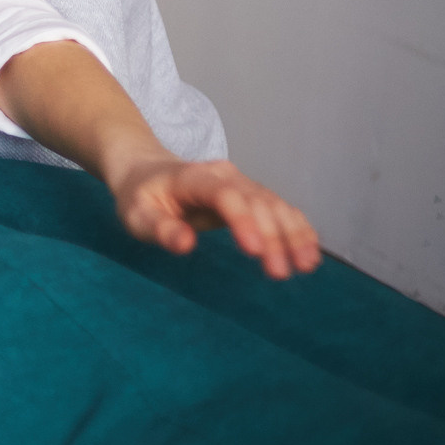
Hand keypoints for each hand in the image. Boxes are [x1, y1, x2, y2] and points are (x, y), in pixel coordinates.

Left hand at [106, 155, 323, 278]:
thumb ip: (158, 229)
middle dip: (273, 236)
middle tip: (279, 273)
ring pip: (275, 205)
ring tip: (305, 266)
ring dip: (293, 234)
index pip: (225, 194)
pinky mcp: (251, 195)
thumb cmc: (140, 197)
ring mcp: (241, 183)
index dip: (243, 220)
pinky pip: (281, 209)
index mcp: (192, 177)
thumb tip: (185, 244)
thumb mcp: (135, 215)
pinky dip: (298, 229)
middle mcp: (223, 175)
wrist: (146, 172)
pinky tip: (308, 254)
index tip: (255, 251)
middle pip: (256, 201)